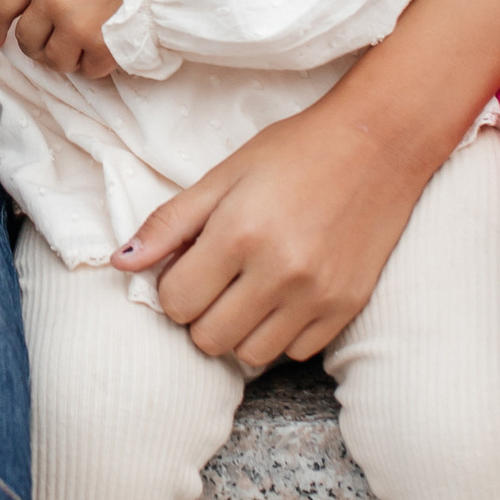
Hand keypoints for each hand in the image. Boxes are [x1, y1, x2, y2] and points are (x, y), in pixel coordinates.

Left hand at [0, 0, 123, 74]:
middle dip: (36, 44)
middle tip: (55, 37)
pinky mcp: (103, 45)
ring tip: (81, 42)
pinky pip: (87, 70)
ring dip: (65, 57)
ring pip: (54, 61)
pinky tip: (102, 47)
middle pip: (27, 40)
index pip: (0, 6)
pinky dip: (93, 64)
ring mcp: (77, 24)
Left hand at [113, 95, 431, 371]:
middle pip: (208, 338)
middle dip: (201, 314)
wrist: (378, 144)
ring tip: (248, 290)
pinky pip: (295, 352)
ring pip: (250, 355)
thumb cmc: (295, 151)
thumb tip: (120, 264)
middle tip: (217, 279)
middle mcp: (279, 272)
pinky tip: (283, 296)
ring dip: (238, 329)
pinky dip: (280, 333)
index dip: (173, 287)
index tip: (190, 265)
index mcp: (240, 234)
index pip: (177, 303)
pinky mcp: (346, 307)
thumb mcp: (224, 175)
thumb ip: (170, 223)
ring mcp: (317, 295)